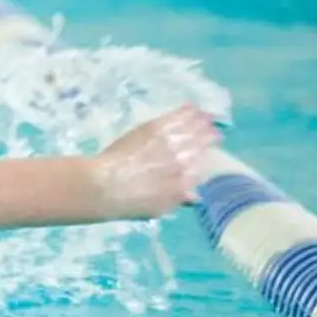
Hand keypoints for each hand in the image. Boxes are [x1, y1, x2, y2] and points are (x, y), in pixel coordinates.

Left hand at [93, 105, 221, 219]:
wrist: (104, 186)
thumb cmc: (129, 202)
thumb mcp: (158, 207)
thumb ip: (178, 199)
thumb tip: (195, 197)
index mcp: (185, 180)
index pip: (202, 166)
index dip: (206, 157)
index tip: (209, 151)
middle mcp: (183, 160)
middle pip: (201, 144)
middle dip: (208, 136)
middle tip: (212, 131)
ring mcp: (170, 143)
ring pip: (191, 129)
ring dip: (200, 122)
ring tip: (205, 116)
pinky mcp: (154, 129)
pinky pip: (176, 119)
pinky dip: (185, 113)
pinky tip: (191, 108)